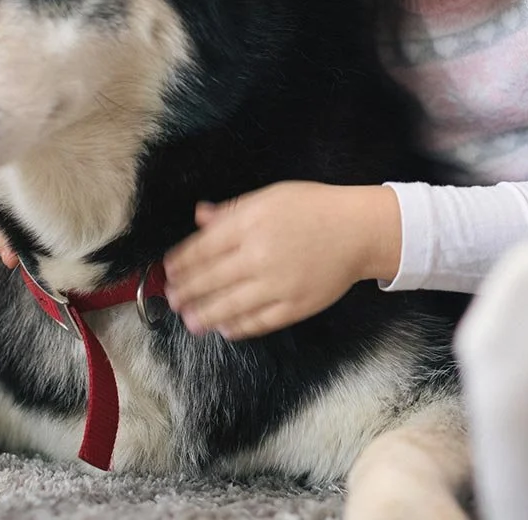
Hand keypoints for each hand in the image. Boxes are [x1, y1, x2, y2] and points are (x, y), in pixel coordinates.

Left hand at [163, 181, 400, 339]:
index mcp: (250, 224)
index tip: (169, 270)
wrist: (358, 231)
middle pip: (210, 279)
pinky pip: (259, 322)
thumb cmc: (315, 208)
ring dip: (204, 315)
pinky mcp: (293, 306)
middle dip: (186, 291)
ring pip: (229, 306)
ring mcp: (276, 284)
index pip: (203, 248)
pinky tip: (225, 329)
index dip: (181, 262)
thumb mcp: (271, 197)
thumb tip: (200, 216)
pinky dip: (238, 327)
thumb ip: (234, 209)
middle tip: (172, 299)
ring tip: (190, 321)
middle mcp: (258, 255)